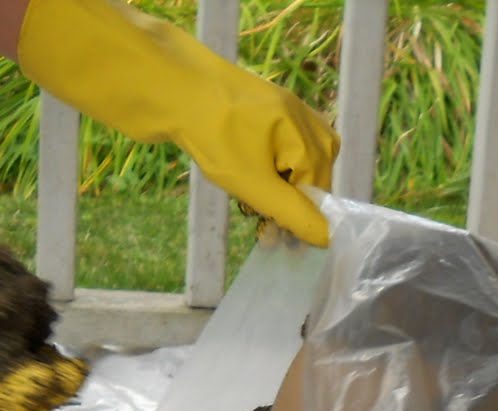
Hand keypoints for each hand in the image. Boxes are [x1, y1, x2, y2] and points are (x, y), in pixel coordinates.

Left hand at [18, 0, 339, 245]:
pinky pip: (276, 148)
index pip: (318, 195)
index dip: (292, 217)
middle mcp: (309, 120)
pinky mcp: (263, 107)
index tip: (265, 232)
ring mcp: (287, 109)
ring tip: (240, 187)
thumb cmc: (215, 136)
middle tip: (248, 210)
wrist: (170, 84)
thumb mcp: (256, 185)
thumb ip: (294, 214)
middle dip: (280, 200)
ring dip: (268, 186)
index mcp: (314, 137)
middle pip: (307, 180)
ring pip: (290, 167)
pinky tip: (238, 165)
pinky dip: (261, 166)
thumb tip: (328, 238)